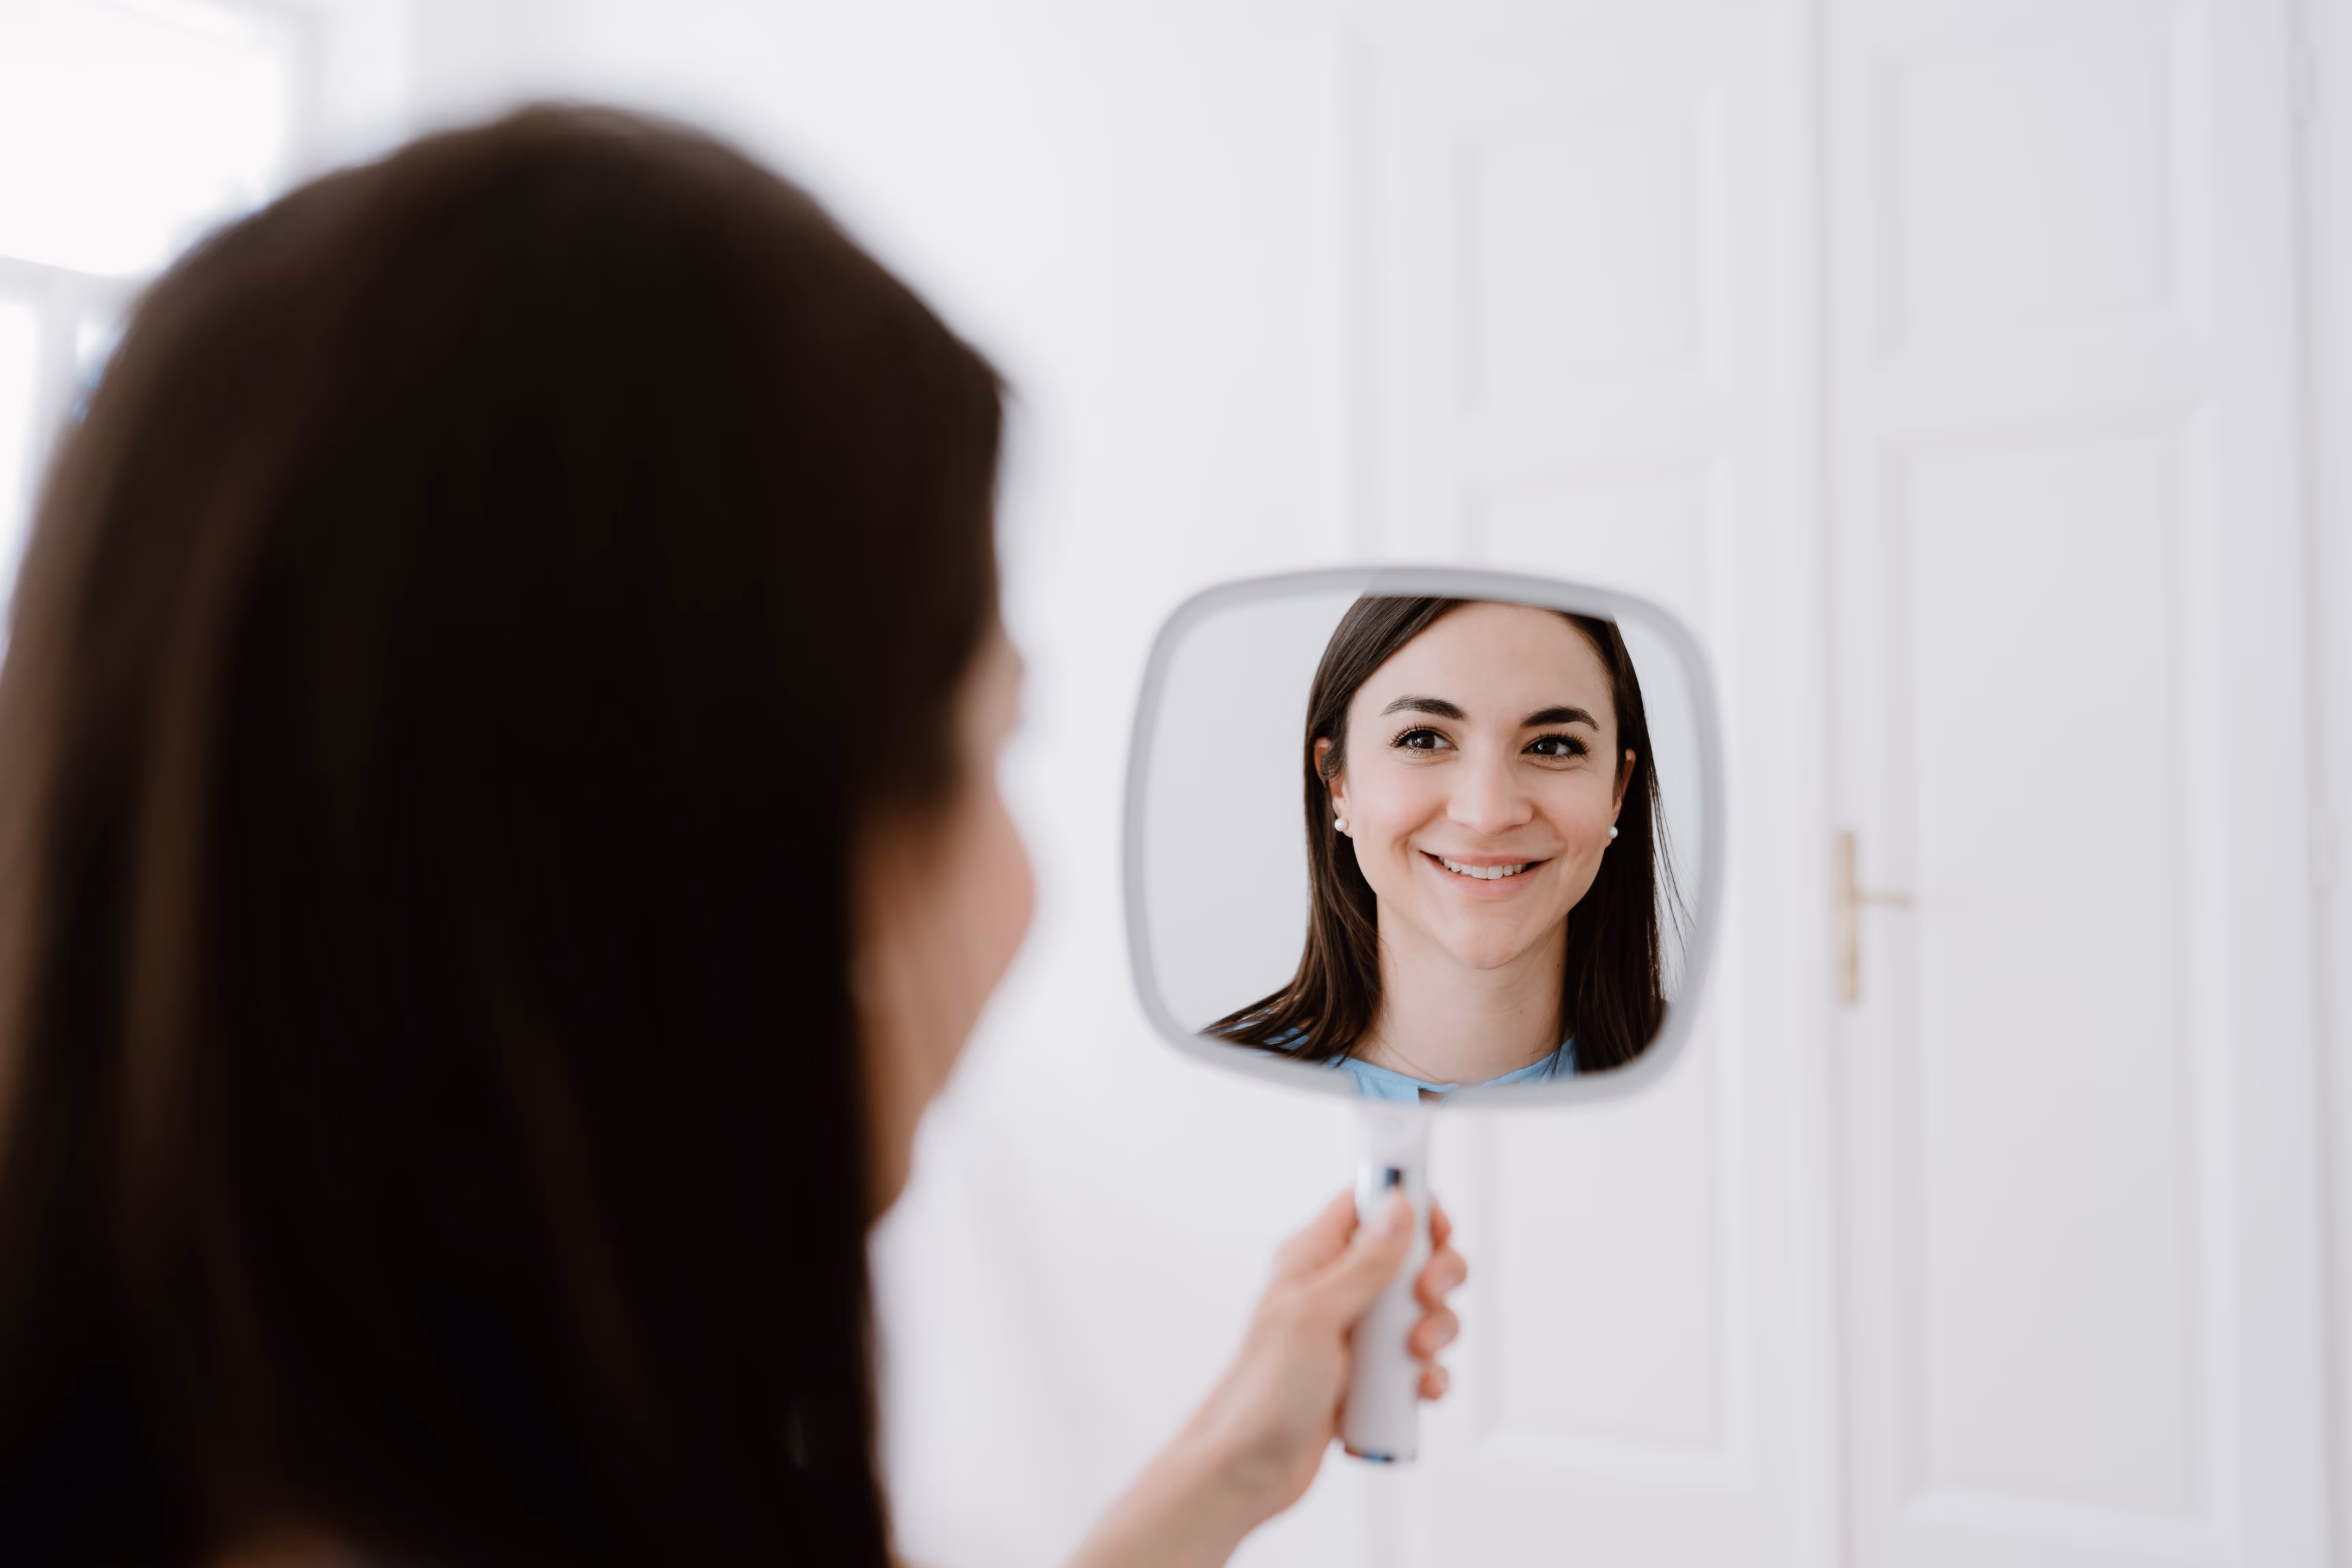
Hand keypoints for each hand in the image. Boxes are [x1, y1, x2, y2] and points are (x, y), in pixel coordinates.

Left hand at [1069, 1189, 1468, 1567]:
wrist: (1249, 1469)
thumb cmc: (1263, 1392)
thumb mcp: (1315, 1315)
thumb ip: (1363, 1262)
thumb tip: (1398, 1204)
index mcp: (1314, 1258)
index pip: (1370, 1203)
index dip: (1411, 1205)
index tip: (1438, 1231)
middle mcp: (1337, 1289)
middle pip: (1409, 1256)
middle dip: (1434, 1277)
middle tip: (1426, 1299)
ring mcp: (1354, 1333)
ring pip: (1421, 1311)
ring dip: (1435, 1329)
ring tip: (1416, 1355)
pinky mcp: (1369, 1375)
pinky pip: (1417, 1361)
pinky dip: (1429, 1372)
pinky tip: (1422, 1390)